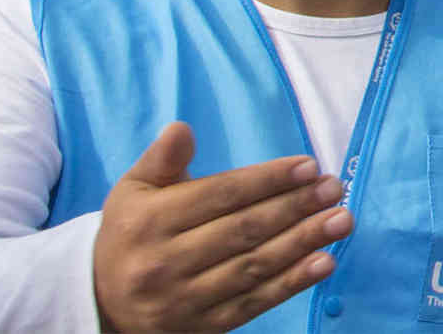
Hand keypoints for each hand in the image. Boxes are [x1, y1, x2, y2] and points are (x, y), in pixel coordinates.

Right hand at [92, 122, 351, 331]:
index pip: (220, 196)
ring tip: (341, 221)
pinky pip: (254, 302)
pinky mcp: (202, 327)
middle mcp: (164, 262)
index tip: (308, 166)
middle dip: (295, 207)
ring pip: (253, 266)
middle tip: (335, 189)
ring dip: (303, 242)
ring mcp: (183, 299)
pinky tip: (325, 262)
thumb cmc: (130, 233)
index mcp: (149, 221)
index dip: (267, 180)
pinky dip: (292, 283)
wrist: (101, 301)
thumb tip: (182, 128)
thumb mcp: (133, 191)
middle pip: (242, 230)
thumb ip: (162, 160)